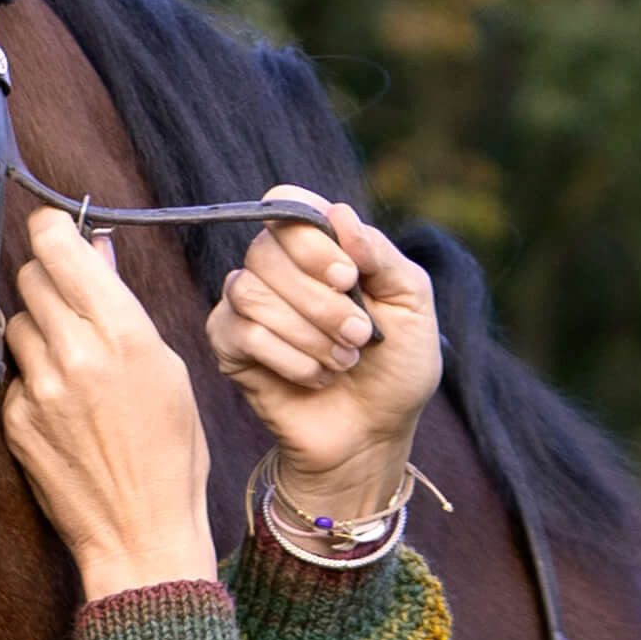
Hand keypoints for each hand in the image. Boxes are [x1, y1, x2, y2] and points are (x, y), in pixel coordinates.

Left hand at [3, 209, 218, 600]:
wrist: (142, 534)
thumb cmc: (171, 457)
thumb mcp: (169, 370)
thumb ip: (126, 308)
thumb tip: (97, 254)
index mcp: (123, 333)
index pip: (59, 246)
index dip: (52, 230)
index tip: (55, 231)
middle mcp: (75, 353)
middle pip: (32, 277)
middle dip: (51, 281)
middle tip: (73, 304)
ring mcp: (40, 389)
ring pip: (19, 322)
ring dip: (39, 330)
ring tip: (73, 364)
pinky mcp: (16, 420)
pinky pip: (14, 374)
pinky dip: (33, 379)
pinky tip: (63, 407)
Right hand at [205, 199, 441, 520]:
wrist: (374, 435)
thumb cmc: (396, 367)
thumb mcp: (411, 303)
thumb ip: (380, 254)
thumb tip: (339, 214)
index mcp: (317, 245)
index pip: (285, 204)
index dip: (311, 239)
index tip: (349, 278)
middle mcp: (276, 266)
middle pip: (266, 250)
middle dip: (320, 301)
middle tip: (359, 337)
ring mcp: (246, 304)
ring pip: (252, 293)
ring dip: (308, 335)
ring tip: (343, 362)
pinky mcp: (229, 344)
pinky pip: (243, 333)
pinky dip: (290, 360)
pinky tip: (316, 378)